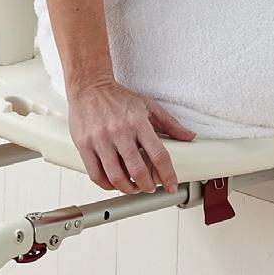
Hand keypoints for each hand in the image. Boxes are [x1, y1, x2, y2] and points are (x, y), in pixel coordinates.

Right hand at [67, 76, 196, 195]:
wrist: (89, 86)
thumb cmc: (118, 97)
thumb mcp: (148, 106)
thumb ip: (170, 123)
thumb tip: (189, 136)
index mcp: (138, 122)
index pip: (158, 155)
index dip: (168, 175)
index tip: (171, 186)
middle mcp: (119, 131)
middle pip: (137, 170)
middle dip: (147, 186)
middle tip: (150, 187)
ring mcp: (100, 139)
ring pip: (116, 176)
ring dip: (128, 188)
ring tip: (133, 187)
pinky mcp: (84, 145)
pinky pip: (96, 174)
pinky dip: (107, 185)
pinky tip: (114, 184)